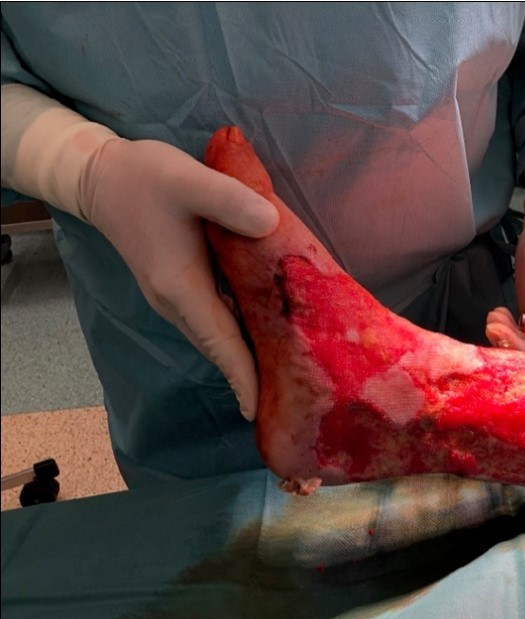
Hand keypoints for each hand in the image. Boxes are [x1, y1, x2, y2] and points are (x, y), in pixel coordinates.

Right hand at [79, 138, 279, 420]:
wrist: (100, 175)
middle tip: (293, 395)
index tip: (260, 407)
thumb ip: (228, 199)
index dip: (242, 375)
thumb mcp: (188, 180)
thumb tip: (270, 223)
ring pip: (217, 337)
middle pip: (221, 348)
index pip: (220, 341)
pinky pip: (215, 321)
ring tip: (288, 372)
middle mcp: (176, 303)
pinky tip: (269, 331)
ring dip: (247, 357)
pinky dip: (239, 334)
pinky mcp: (180, 288)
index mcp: (181, 287)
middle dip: (252, 374)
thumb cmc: (144, 178)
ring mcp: (176, 299)